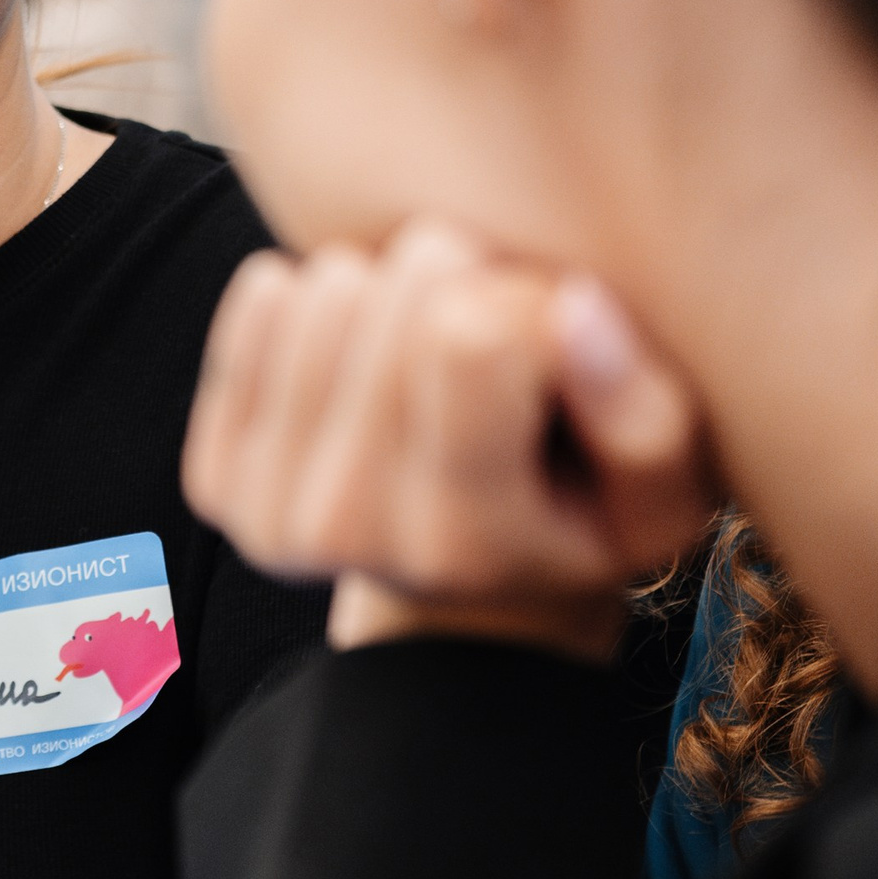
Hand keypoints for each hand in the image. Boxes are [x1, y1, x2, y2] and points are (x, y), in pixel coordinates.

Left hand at [184, 220, 715, 662]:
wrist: (473, 592)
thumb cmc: (583, 514)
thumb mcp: (661, 491)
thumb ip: (644, 413)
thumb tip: (574, 310)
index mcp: (463, 539)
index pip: (472, 332)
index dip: (530, 306)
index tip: (554, 352)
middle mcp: (347, 531)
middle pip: (398, 295)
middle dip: (464, 290)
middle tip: (494, 359)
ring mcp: (267, 510)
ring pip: (328, 286)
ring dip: (393, 295)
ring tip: (434, 363)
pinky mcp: (216, 478)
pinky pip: (263, 295)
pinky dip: (322, 301)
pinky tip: (366, 363)